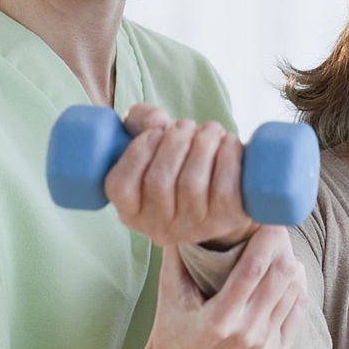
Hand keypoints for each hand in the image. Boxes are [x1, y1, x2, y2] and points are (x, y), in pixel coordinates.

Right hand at [104, 104, 254, 245]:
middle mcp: (159, 226)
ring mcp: (194, 228)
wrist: (229, 195)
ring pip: (191, 184)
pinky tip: (228, 142)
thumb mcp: (155, 142)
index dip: (137, 153)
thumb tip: (156, 120)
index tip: (156, 132)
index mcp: (132, 210)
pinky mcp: (226, 221)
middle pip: (158, 182)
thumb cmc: (183, 164)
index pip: (120, 186)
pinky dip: (227, 157)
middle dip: (175, 143)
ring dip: (202, 146)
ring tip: (209, 131)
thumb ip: (142, 121)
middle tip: (187, 125)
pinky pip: (224, 189)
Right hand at [146, 226, 307, 348]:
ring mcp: (264, 347)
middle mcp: (246, 335)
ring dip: (290, 263)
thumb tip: (185, 217)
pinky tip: (290, 271)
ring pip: (293, 291)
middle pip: (280, 277)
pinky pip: (298, 310)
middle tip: (276, 226)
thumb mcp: (168, 294)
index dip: (266, 240)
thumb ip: (176, 255)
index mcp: (218, 320)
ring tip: (280, 247)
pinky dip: (297, 286)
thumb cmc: (171, 330)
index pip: (253, 269)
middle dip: (282, 246)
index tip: (269, 217)